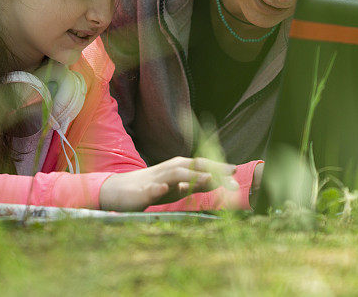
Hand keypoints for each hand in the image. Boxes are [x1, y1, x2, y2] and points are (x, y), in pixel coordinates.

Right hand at [99, 156, 238, 210]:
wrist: (120, 191)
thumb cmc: (152, 188)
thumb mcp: (177, 188)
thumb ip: (195, 185)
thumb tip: (217, 181)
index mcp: (180, 168)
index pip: (203, 165)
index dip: (219, 168)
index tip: (237, 172)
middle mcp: (170, 170)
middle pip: (194, 166)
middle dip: (214, 170)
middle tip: (232, 175)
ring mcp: (156, 179)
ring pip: (176, 175)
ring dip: (193, 175)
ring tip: (209, 177)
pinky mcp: (142, 191)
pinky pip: (152, 189)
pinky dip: (159, 188)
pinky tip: (165, 188)